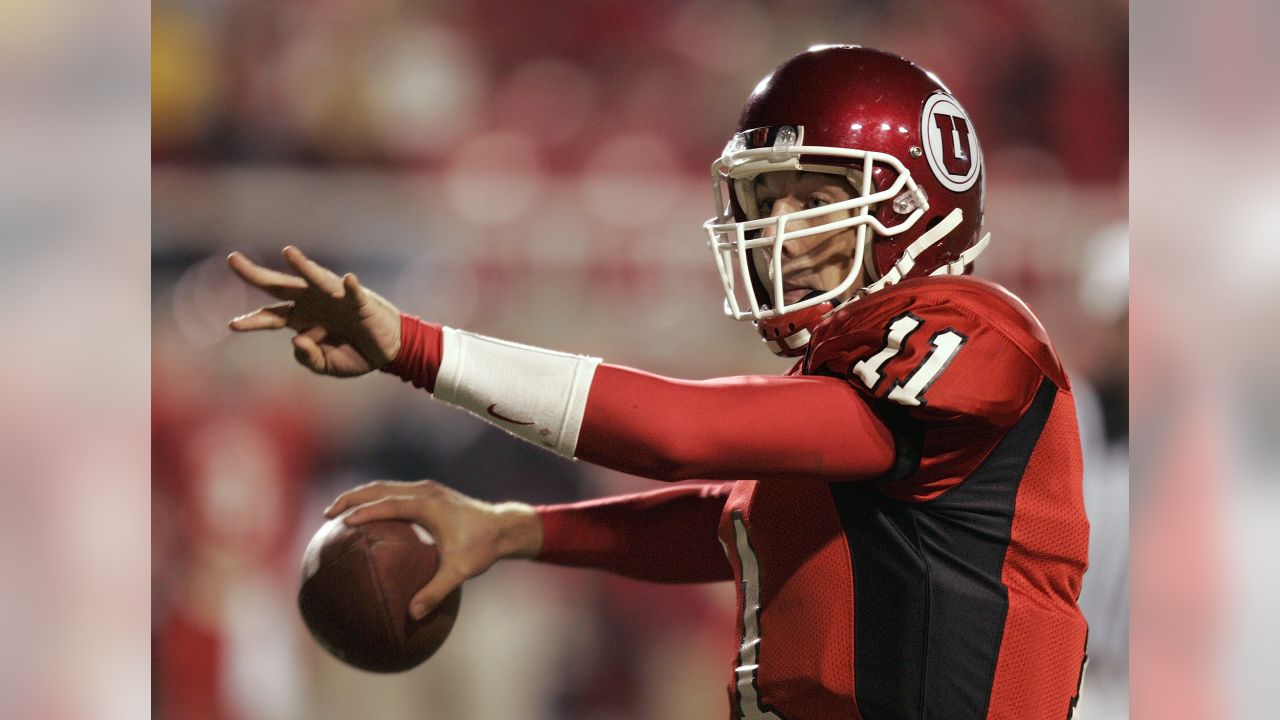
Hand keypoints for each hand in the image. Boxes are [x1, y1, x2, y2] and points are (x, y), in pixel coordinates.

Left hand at [227, 246, 401, 376]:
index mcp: (302, 318)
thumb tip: (297, 339)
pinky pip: (354, 293)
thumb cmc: (355, 354)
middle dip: (255, 274)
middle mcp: (314, 302)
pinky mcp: (360, 301)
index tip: (232, 325)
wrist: (389, 351)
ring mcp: (335, 298)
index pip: (271, 316)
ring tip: (289, 253)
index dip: (252, 320)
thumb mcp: (326, 365)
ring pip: (315, 278)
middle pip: (280, 285)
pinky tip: (350, 281)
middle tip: (231, 259)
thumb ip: (308, 357)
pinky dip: (351, 287)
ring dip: (303, 265)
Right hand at [325, 480, 542, 618]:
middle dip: (352, 498)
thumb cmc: (482, 548)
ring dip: (361, 496)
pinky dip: (375, 500)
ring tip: (338, 513)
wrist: (503, 527)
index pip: (388, 504)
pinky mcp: (428, 494)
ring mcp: (426, 489)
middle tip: (328, 515)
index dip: (364, 512)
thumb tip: (413, 614)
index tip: (342, 523)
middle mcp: (424, 491)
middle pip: (379, 488)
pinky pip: (394, 493)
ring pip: (385, 487)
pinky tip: (366, 519)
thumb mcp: (460, 571)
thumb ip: (436, 591)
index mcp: (428, 504)